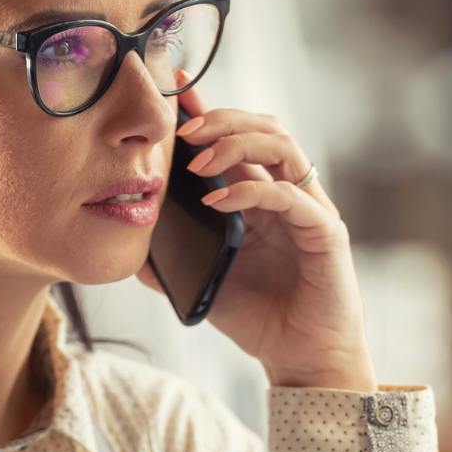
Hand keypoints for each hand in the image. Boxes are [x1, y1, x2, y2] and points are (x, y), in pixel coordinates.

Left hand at [137, 73, 376, 391]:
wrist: (301, 361)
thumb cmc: (259, 319)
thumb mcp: (202, 281)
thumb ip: (169, 259)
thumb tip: (127, 242)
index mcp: (261, 197)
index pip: (237, 138)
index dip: (207, 110)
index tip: (172, 90)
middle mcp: (289, 193)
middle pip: (264, 126)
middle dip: (220, 118)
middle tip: (181, 130)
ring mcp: (310, 208)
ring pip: (282, 145)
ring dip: (236, 143)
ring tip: (198, 161)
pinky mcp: (325, 231)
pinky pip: (290, 194)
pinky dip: (251, 189)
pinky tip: (217, 200)